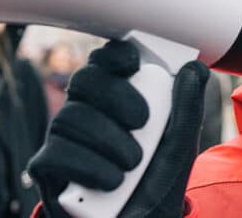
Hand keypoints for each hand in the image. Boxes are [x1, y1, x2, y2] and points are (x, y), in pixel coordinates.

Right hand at [27, 40, 208, 217]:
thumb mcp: (178, 148)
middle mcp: (83, 114)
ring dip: (108, 139)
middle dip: (115, 95)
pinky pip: (55, 154)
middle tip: (142, 120)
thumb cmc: (154, 186)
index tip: (134, 62)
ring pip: (69, 116)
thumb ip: (187, 110)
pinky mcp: (46, 170)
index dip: (114, 55)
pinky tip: (111, 181)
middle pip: (83, 81)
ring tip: (132, 164)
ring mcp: (62, 140)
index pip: (104, 63)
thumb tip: (194, 69)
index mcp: (111, 101)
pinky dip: (89, 167)